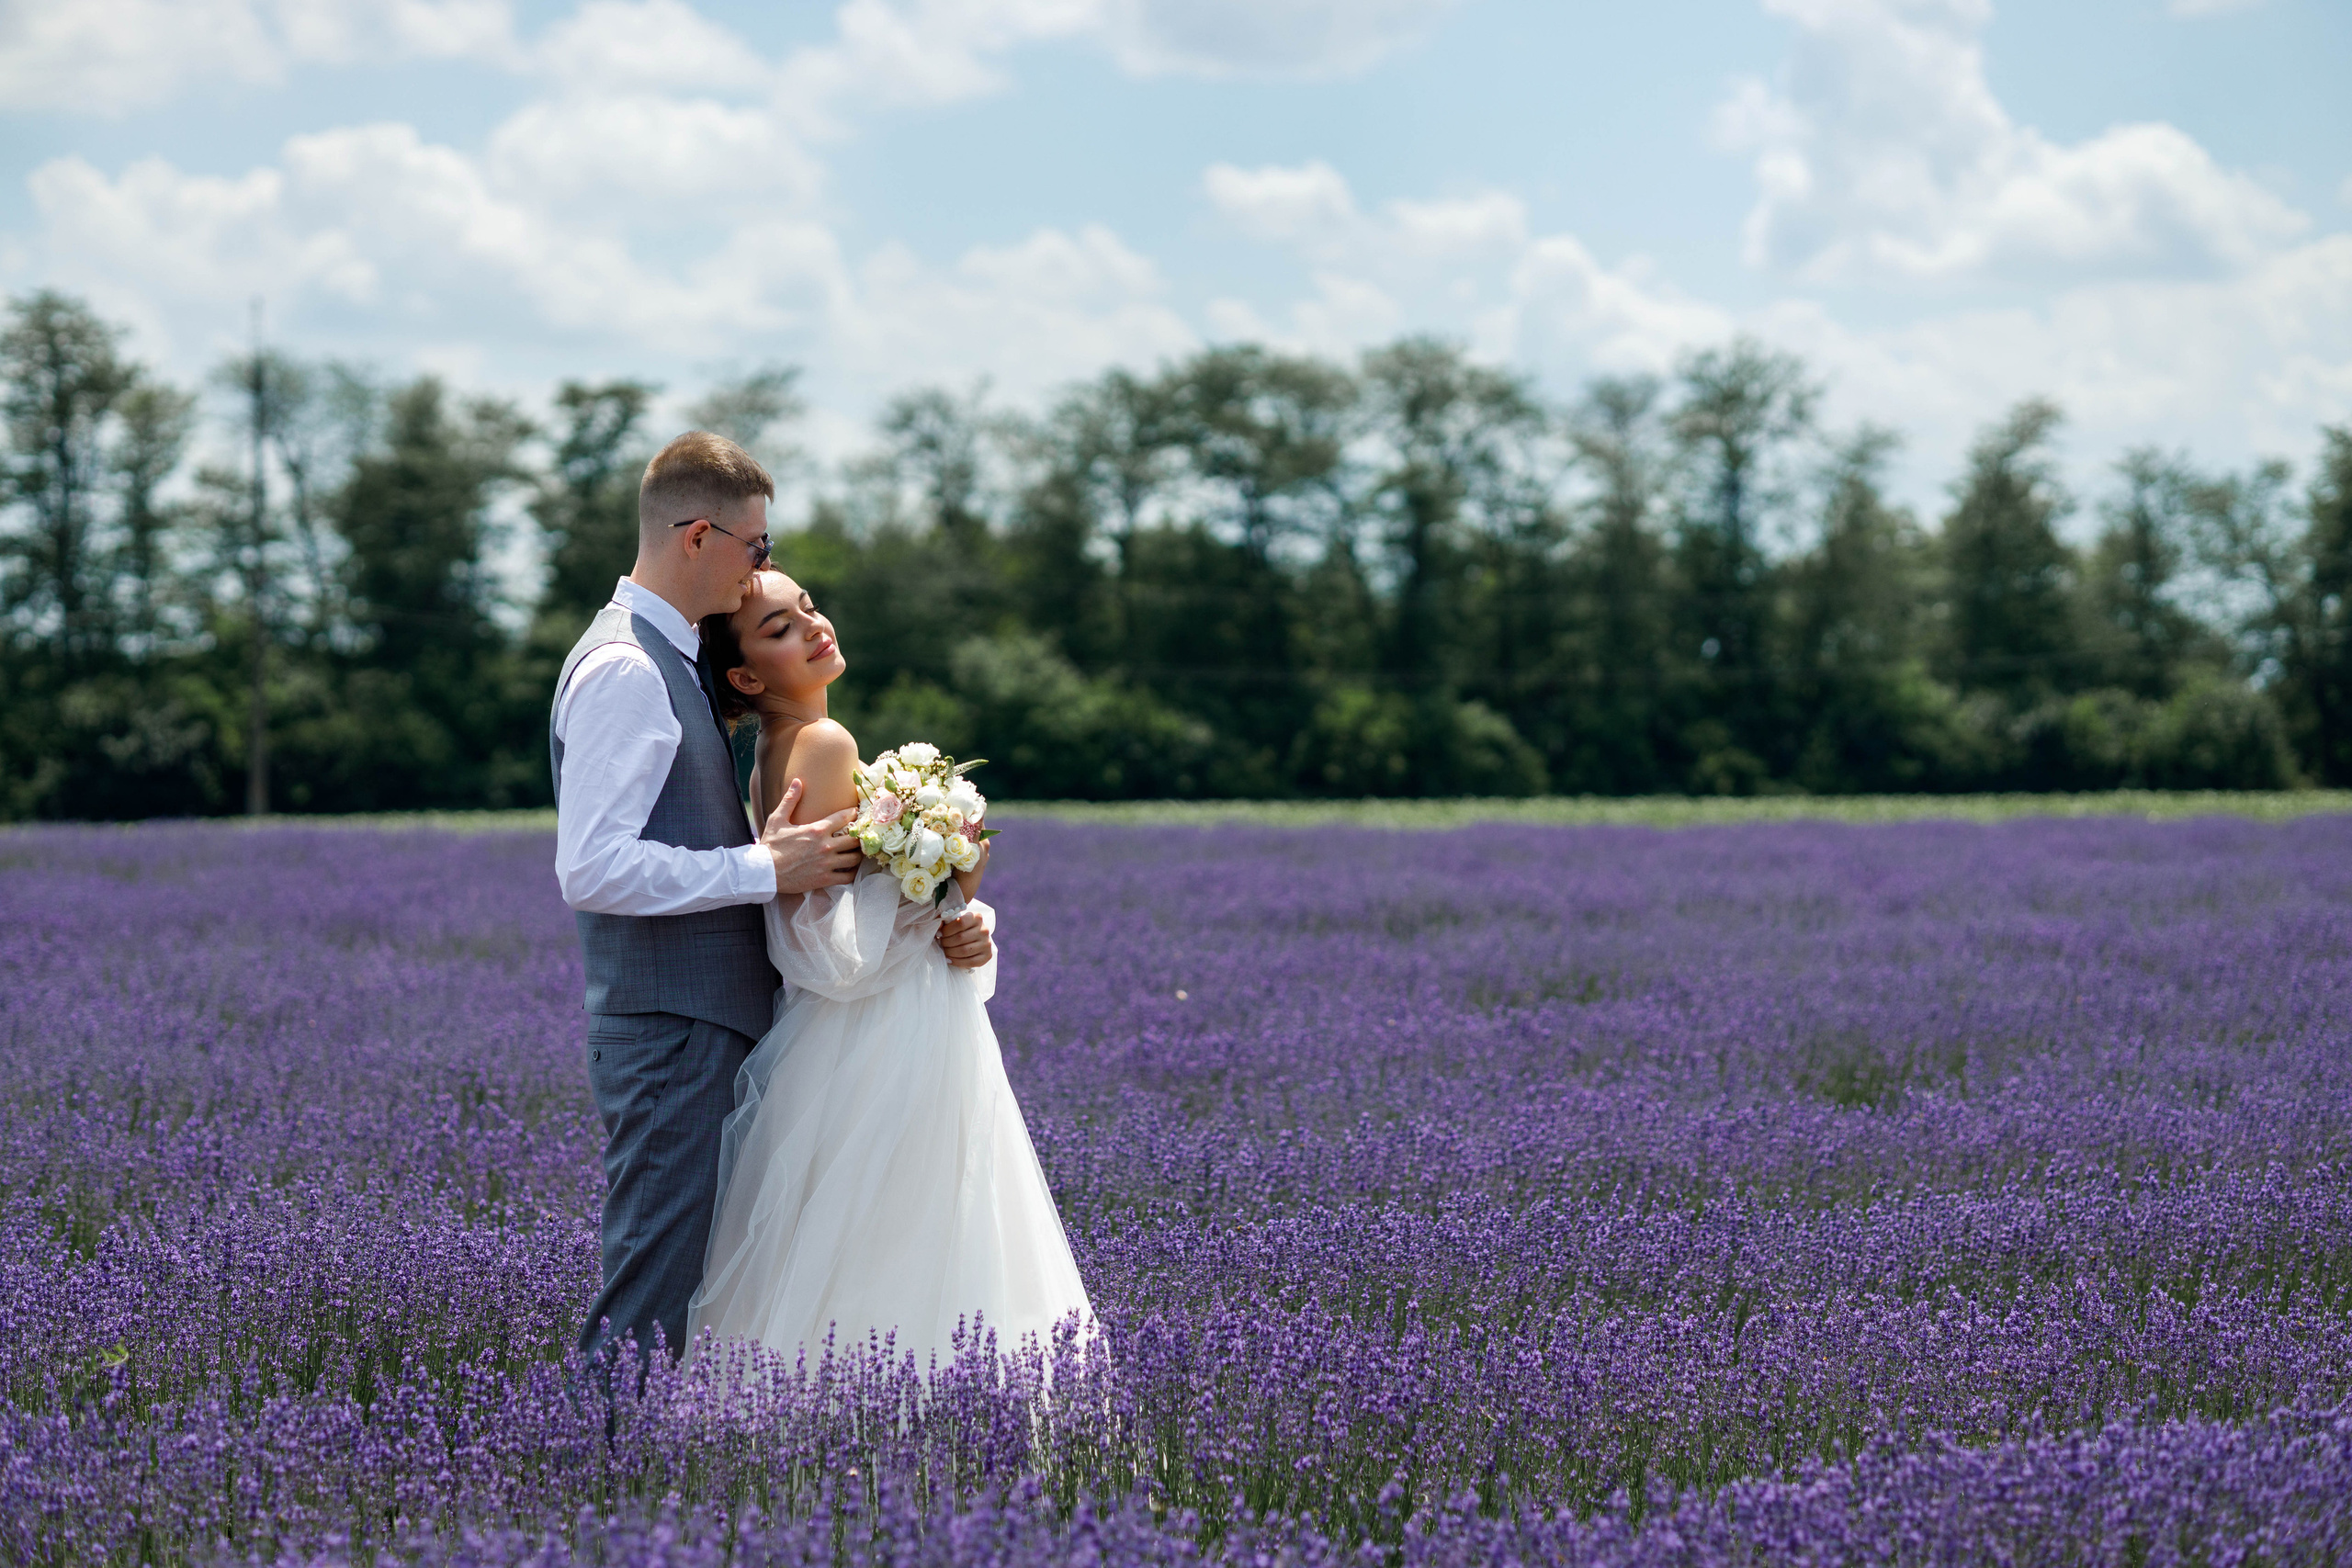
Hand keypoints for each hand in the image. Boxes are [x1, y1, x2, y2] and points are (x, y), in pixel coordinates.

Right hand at [761, 778, 860, 895]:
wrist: (763, 872)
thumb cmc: (770, 845)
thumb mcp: (778, 819)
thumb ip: (790, 800)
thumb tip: (797, 781)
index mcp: (817, 829)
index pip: (845, 817)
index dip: (853, 813)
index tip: (856, 813)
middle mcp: (825, 846)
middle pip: (855, 839)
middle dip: (859, 836)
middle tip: (860, 835)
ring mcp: (826, 864)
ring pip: (854, 858)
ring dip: (858, 854)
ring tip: (857, 852)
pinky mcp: (825, 879)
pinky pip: (848, 877)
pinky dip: (852, 873)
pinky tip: (850, 869)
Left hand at [938, 910, 992, 969]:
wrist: (974, 938)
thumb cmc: (961, 929)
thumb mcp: (954, 921)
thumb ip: (945, 921)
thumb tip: (939, 926)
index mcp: (976, 917)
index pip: (960, 923)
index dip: (947, 930)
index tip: (939, 934)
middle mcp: (984, 930)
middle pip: (961, 938)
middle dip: (946, 942)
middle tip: (941, 944)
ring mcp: (987, 943)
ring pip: (964, 950)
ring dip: (950, 953)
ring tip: (945, 951)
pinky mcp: (987, 955)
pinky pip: (970, 962)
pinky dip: (957, 962)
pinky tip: (950, 960)